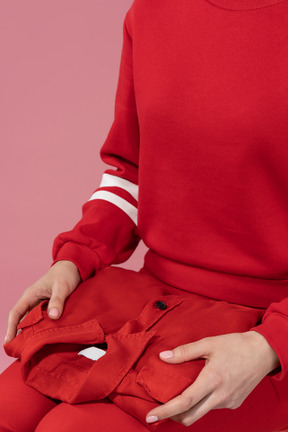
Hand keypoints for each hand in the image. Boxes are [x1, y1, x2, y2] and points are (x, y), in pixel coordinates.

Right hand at [5, 260, 80, 343]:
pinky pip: (42, 320)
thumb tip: (53, 316)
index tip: (9, 342)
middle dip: (19, 335)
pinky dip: (42, 329)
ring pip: (32, 322)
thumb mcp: (62, 286)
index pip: (16, 313)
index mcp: (30, 295)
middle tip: (20, 351)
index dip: (11, 328)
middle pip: (22, 320)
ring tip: (31, 349)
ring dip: (31, 333)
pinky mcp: (48, 308)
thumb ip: (57, 300)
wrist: (74, 268)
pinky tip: (45, 339)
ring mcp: (40, 305)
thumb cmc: (65, 274)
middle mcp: (32, 301)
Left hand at [146, 331, 279, 426]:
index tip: (151, 416)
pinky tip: (200, 391)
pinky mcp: (234, 403)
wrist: (263, 352)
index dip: (165, 410)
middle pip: (191, 417)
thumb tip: (163, 357)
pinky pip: (213, 407)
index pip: (184, 402)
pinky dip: (202, 403)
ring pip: (202, 413)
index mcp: (212, 380)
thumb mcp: (208, 343)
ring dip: (188, 409)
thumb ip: (184, 352)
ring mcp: (228, 402)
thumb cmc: (235, 345)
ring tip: (178, 397)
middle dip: (173, 417)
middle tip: (160, 410)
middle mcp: (220, 396)